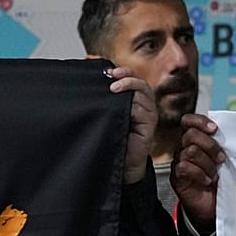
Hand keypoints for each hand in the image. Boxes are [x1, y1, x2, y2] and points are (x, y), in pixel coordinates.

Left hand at [108, 67, 155, 184]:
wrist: (119, 165)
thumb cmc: (110, 139)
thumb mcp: (103, 113)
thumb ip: (100, 98)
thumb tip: (86, 75)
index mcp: (132, 101)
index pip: (131, 80)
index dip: (122, 72)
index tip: (107, 70)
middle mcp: (142, 106)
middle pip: (140, 84)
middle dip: (128, 76)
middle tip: (113, 76)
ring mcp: (147, 116)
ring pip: (144, 94)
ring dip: (130, 88)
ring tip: (114, 89)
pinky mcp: (149, 127)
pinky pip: (145, 112)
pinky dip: (134, 107)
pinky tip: (123, 108)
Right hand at [172, 113, 224, 234]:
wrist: (213, 208)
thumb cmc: (220, 183)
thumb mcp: (224, 161)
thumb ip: (223, 146)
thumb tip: (234, 134)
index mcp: (195, 141)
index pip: (189, 121)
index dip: (200, 121)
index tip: (215, 129)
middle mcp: (184, 149)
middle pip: (190, 134)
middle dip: (210, 145)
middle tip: (221, 159)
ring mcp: (179, 163)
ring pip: (190, 151)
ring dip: (207, 163)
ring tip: (215, 174)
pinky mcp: (177, 177)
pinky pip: (184, 167)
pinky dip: (199, 173)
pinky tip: (207, 181)